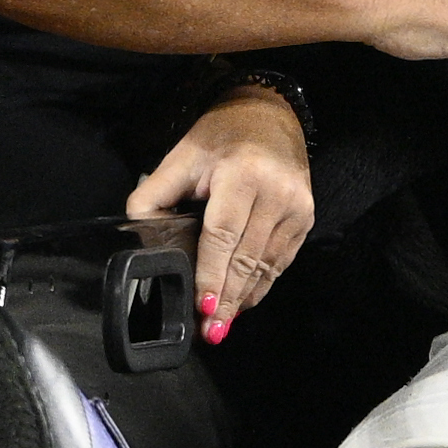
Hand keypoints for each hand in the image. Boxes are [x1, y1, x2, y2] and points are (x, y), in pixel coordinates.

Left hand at [125, 87, 312, 339]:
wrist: (269, 116)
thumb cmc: (221, 137)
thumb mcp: (180, 158)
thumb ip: (153, 198)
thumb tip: (141, 240)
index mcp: (242, 175)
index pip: (223, 236)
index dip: (212, 275)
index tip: (203, 306)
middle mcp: (276, 192)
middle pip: (246, 258)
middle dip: (226, 299)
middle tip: (211, 331)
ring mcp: (296, 207)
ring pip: (266, 265)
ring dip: (243, 298)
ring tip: (223, 324)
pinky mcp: (305, 217)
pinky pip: (281, 261)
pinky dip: (261, 284)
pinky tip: (243, 300)